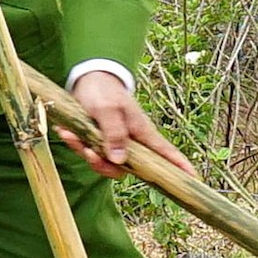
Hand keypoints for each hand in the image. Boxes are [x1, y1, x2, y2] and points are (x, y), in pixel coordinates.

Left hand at [71, 75, 188, 178]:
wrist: (88, 78)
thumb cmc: (104, 90)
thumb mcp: (108, 109)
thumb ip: (115, 134)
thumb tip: (120, 161)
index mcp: (141, 133)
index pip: (165, 153)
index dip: (179, 167)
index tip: (192, 179)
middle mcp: (131, 143)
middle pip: (127, 169)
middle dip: (104, 166)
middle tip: (89, 151)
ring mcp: (115, 144)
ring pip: (106, 164)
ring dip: (87, 154)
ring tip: (73, 137)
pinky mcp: (100, 142)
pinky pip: (90, 153)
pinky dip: (76, 145)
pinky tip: (65, 133)